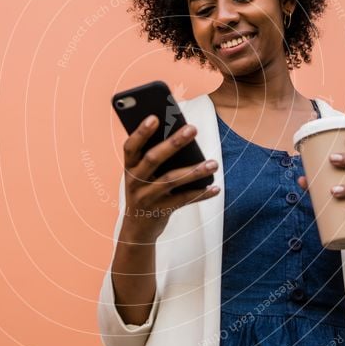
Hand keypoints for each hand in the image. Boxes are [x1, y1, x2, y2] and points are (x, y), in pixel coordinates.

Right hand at [121, 115, 219, 243]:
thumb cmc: (144, 191)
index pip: (131, 146)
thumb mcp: (142, 174)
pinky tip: (215, 187)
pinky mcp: (160, 211)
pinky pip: (183, 200)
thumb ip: (154, 156)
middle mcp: (135, 181)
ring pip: (171, 180)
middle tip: (193, 128)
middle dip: (174, 143)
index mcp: (129, 167)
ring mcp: (146, 197)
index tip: (154, 117)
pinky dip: (200, 194)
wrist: (137, 229)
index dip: (141, 132)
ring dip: (194, 171)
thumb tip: (181, 134)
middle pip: (153, 159)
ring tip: (214, 163)